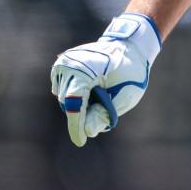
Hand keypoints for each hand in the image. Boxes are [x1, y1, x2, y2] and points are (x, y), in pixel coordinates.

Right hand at [50, 13, 161, 146]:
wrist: (128, 47)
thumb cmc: (130, 70)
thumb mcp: (126, 94)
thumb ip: (105, 113)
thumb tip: (88, 131)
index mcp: (86, 68)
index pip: (76, 103)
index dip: (77, 125)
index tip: (81, 142)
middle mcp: (68, 63)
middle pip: (69, 102)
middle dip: (84, 112)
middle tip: (105, 105)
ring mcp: (62, 63)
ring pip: (65, 98)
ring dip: (80, 103)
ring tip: (100, 93)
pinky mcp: (60, 67)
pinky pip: (63, 91)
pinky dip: (76, 95)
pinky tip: (91, 88)